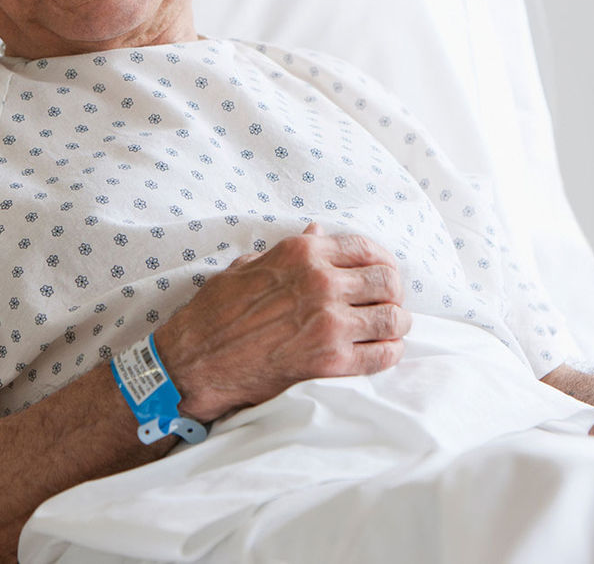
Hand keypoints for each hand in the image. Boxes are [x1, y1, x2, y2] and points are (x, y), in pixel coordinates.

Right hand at [152, 223, 410, 422]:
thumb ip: (290, 249)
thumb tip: (318, 231)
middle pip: (387, 281)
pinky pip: (381, 355)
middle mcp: (322, 283)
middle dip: (394, 291)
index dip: (382, 261)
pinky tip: (386, 351)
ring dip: (398, 323)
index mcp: (303, 254)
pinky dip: (391, 353)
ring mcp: (329, 323)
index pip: (366, 248)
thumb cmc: (216, 311)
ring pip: (392, 318)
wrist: (195, 360)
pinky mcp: (330, 362)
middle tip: (389, 302)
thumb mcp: (249, 265)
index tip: (382, 272)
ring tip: (393, 328)